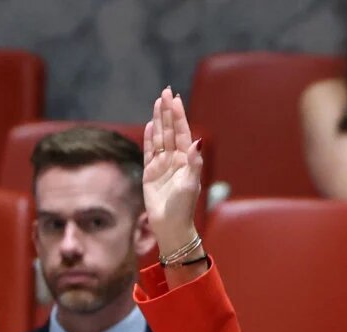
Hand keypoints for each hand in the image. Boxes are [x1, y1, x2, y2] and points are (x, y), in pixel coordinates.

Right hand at [142, 86, 204, 254]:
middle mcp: (175, 159)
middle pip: (169, 130)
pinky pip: (149, 151)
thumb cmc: (183, 207)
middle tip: (165, 91)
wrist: (170, 225)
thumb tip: (197, 141)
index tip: (175, 98)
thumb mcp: (191, 183)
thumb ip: (194, 162)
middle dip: (168, 111)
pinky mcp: (150, 173)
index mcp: (186, 160)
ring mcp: (162, 165)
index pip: (181, 132)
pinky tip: (149, 125)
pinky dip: (149, 138)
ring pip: (159, 137)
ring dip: (158, 120)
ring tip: (157, 102)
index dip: (178, 115)